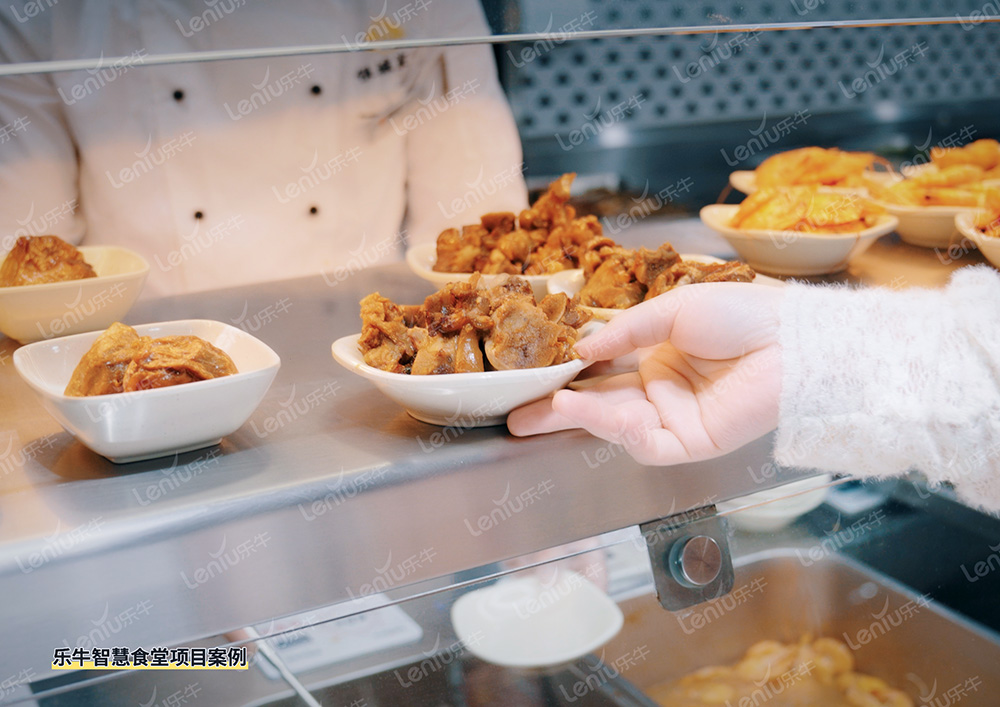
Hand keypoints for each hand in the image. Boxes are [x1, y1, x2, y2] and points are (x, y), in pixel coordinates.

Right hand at [508, 283, 782, 465]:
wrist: (794, 340)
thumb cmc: (744, 314)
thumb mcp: (673, 309)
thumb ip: (624, 332)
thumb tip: (580, 346)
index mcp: (658, 357)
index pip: (602, 371)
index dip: (568, 374)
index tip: (534, 373)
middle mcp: (661, 391)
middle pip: (599, 405)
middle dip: (556, 411)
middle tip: (516, 415)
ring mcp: (675, 419)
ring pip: (615, 426)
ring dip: (579, 418)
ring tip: (543, 409)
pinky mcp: (692, 444)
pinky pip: (646, 444)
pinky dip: (617, 430)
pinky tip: (595, 414)